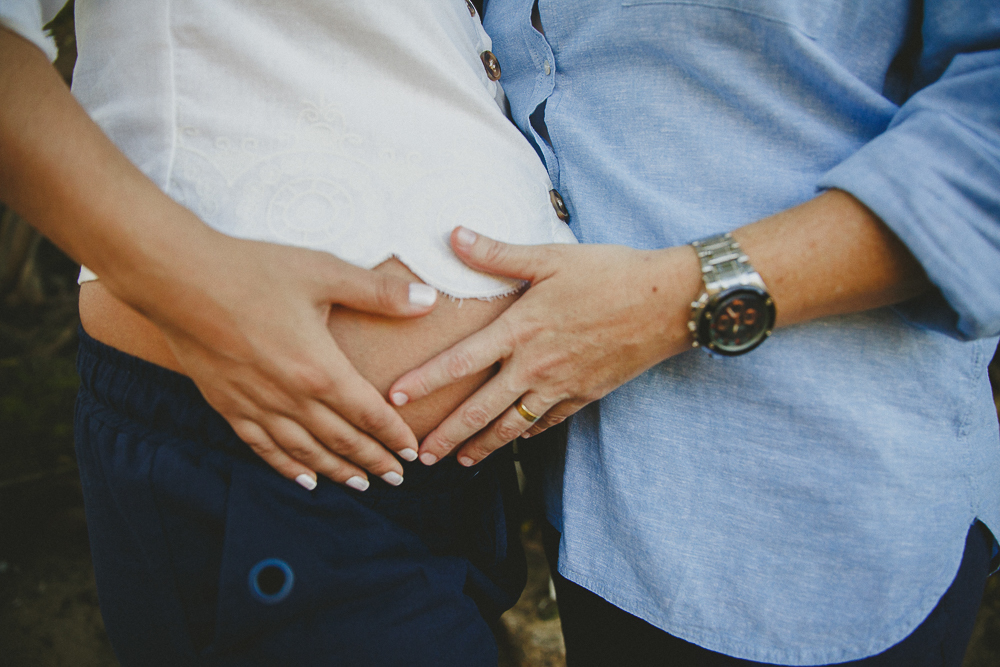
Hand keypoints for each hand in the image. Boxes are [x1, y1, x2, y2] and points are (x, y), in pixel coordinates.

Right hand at [145, 233, 437, 490]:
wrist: (177, 278)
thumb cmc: (252, 270)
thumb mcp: (324, 272)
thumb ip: (378, 292)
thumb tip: (429, 300)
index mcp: (320, 369)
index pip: (369, 413)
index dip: (393, 434)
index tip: (412, 452)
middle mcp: (291, 398)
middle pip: (342, 440)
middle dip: (372, 461)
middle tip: (396, 479)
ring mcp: (257, 406)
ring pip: (306, 452)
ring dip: (337, 470)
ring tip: (360, 484)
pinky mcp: (228, 405)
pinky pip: (264, 447)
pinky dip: (288, 467)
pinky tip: (303, 479)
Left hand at [389, 227, 699, 465]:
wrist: (668, 302)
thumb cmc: (609, 272)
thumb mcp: (550, 257)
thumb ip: (498, 253)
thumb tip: (453, 234)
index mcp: (521, 329)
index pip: (462, 362)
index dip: (425, 381)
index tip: (395, 399)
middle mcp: (535, 366)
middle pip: (481, 410)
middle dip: (447, 436)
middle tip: (419, 457)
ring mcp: (561, 385)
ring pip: (513, 426)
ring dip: (482, 447)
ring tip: (460, 463)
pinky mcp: (585, 394)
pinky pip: (548, 422)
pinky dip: (527, 435)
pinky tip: (515, 442)